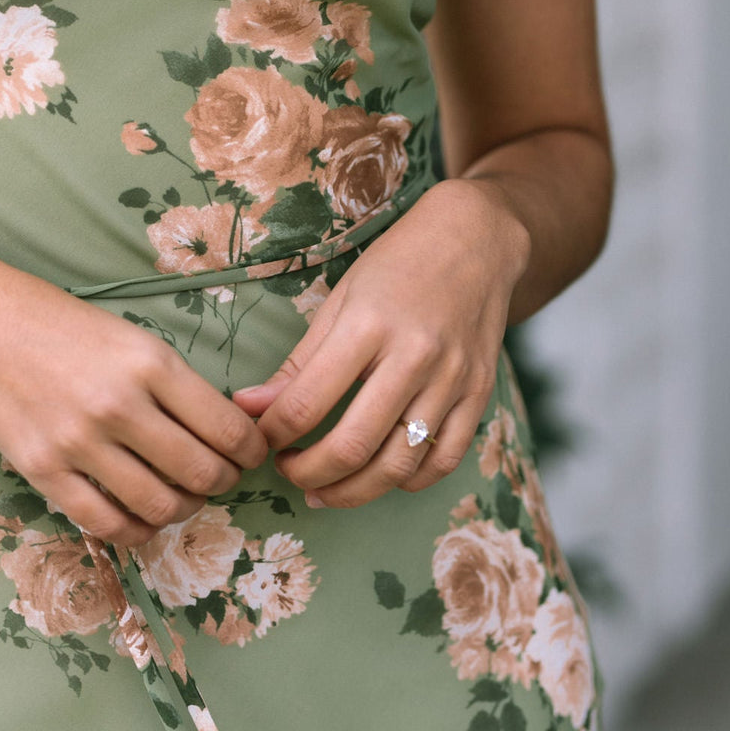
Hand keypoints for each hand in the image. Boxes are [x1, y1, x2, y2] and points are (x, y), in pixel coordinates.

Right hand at [0, 258, 268, 545]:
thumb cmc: (62, 324)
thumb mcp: (132, 338)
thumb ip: (175, 384)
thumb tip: (225, 431)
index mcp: (150, 363)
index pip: (228, 429)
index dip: (252, 452)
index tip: (251, 454)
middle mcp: (119, 405)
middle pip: (202, 473)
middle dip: (224, 483)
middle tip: (221, 477)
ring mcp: (78, 442)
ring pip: (160, 506)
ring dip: (185, 509)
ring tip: (183, 497)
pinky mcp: (43, 470)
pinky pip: (106, 523)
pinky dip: (137, 529)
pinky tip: (142, 517)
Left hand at [232, 180, 529, 507]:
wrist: (477, 239)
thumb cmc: (399, 264)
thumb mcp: (340, 299)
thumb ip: (299, 362)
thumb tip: (250, 407)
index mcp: (368, 325)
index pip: (307, 403)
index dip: (274, 434)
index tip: (260, 439)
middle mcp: (414, 356)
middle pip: (352, 446)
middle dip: (306, 473)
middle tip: (287, 471)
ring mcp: (452, 380)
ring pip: (398, 466)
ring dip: (351, 491)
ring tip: (323, 489)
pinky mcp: (480, 394)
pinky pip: (443, 460)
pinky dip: (407, 482)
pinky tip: (379, 476)